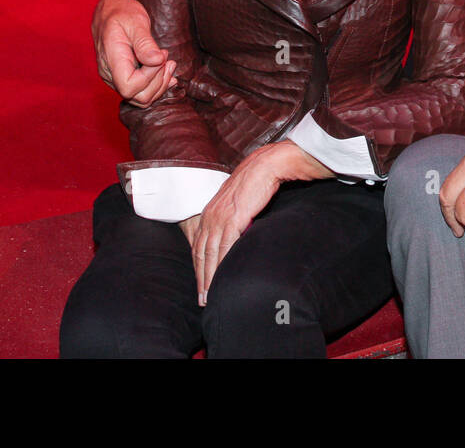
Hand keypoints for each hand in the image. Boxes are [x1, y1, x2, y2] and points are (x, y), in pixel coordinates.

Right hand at [92, 0, 175, 106]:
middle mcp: (110, 74)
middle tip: (167, 58)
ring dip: (160, 84)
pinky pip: (141, 92)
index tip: (160, 56)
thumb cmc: (123, 12)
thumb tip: (157, 60)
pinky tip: (166, 72)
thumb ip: (145, 42)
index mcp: (111, 59)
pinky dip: (157, 85)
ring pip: (142, 98)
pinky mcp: (123, 77)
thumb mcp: (135, 20)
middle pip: (138, 97)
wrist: (111, 10)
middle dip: (159, 81)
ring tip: (169, 63)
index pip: (129, 86)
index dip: (149, 77)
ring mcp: (115, 78)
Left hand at [178, 141, 331, 304]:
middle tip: (203, 298)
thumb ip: (232, 217)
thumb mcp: (237, 202)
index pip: (199, 245)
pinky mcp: (233, 218)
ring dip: (209, 277)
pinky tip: (223, 277)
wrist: (265, 166)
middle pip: (201, 253)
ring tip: (210, 295)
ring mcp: (220, 217)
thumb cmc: (255, 182)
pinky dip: (222, 264)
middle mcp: (210, 216)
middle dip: (201, 278)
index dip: (199, 267)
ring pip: (210, 253)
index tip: (200, 284)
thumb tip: (236, 232)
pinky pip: (225, 247)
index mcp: (210, 212)